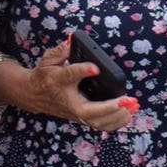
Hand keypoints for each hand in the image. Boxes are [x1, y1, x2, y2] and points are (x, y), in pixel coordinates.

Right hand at [0, 42, 136, 129]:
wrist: (34, 94)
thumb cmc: (45, 75)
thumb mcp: (48, 59)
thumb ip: (61, 51)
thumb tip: (72, 41)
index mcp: (58, 81)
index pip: (70, 75)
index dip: (82, 71)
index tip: (95, 68)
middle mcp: (69, 101)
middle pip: (89, 110)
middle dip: (110, 107)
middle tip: (127, 99)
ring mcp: (76, 113)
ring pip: (97, 122)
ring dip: (117, 116)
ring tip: (132, 106)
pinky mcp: (82, 118)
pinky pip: (101, 126)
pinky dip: (116, 122)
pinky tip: (128, 114)